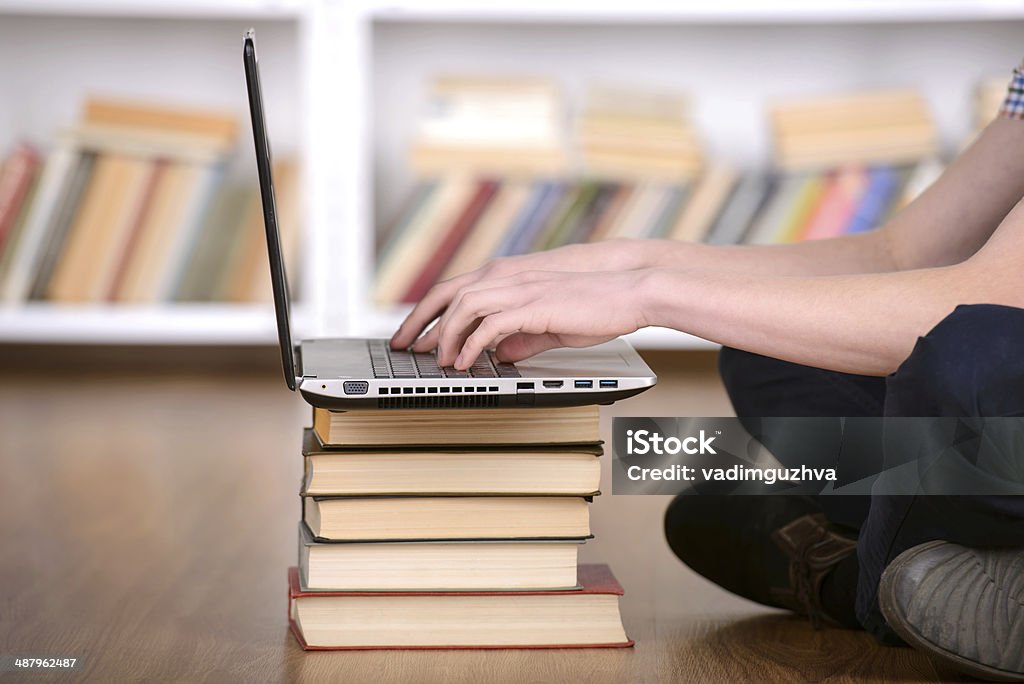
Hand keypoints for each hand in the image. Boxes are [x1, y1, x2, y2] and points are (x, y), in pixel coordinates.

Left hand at [391, 240, 653, 350]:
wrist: (629, 291)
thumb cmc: (597, 306)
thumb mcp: (549, 325)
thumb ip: (522, 338)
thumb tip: (499, 355)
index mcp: (509, 278)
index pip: (455, 290)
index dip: (428, 312)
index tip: (412, 334)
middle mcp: (507, 278)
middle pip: (446, 293)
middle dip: (418, 321)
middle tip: (402, 346)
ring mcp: (518, 289)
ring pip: (462, 307)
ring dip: (444, 335)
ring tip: (436, 361)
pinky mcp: (531, 306)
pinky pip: (488, 326)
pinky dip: (471, 345)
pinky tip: (464, 363)